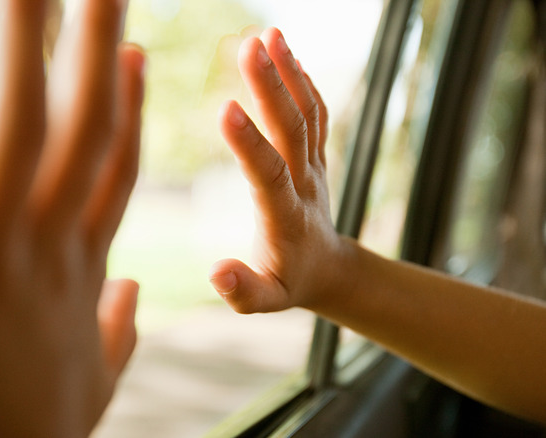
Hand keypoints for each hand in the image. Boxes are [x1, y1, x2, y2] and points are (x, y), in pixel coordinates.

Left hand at [0, 0, 144, 434]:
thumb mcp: (89, 389)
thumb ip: (116, 334)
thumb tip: (136, 296)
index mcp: (76, 276)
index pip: (110, 172)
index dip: (126, 107)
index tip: (134, 51)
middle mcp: (43, 256)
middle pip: (81, 131)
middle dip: (95, 47)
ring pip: (15, 134)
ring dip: (22, 46)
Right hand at [209, 27, 345, 313]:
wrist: (329, 269)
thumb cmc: (288, 284)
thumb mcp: (265, 301)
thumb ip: (242, 290)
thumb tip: (215, 272)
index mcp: (284, 216)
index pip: (268, 174)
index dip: (249, 143)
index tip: (226, 107)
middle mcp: (304, 183)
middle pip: (291, 129)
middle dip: (271, 87)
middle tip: (249, 46)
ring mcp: (314, 165)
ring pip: (306, 112)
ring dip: (289, 72)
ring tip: (269, 34)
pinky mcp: (316, 154)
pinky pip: (315, 112)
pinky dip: (302, 80)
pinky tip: (285, 51)